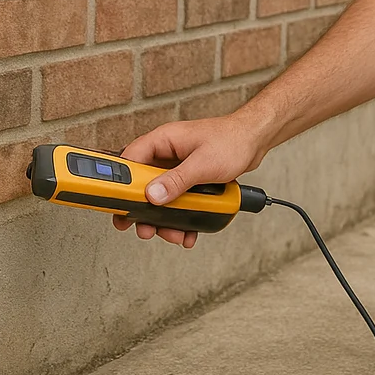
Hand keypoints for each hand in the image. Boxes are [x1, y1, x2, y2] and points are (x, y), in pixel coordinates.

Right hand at [110, 110, 272, 247]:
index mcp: (163, 140)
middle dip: (145, 210)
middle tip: (145, 229)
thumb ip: (177, 180)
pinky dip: (181, 216)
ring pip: (160, 196)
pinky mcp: (188, 177)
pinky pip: (177, 199)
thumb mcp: (203, 164)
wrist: (256, 140)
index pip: (130, 160)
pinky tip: (188, 230)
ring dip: (165, 218)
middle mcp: (166, 153)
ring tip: (175, 234)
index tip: (118, 206)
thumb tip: (152, 195)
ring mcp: (177, 166)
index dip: (120, 184)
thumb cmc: (232, 141)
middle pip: (142, 184)